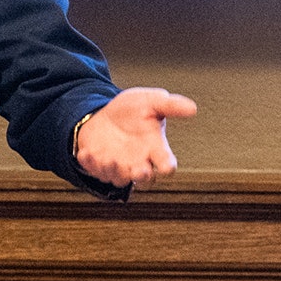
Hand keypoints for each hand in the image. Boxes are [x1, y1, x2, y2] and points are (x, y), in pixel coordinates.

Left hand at [74, 87, 196, 189]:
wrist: (105, 113)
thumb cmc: (133, 111)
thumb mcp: (150, 101)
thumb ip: (170, 105)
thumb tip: (192, 108)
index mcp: (155, 148)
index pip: (167, 164)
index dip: (167, 167)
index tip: (166, 165)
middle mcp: (139, 162)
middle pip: (145, 179)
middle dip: (142, 176)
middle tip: (139, 170)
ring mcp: (118, 166)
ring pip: (119, 179)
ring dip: (114, 170)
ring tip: (110, 158)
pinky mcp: (98, 165)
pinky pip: (94, 170)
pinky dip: (90, 164)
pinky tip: (87, 153)